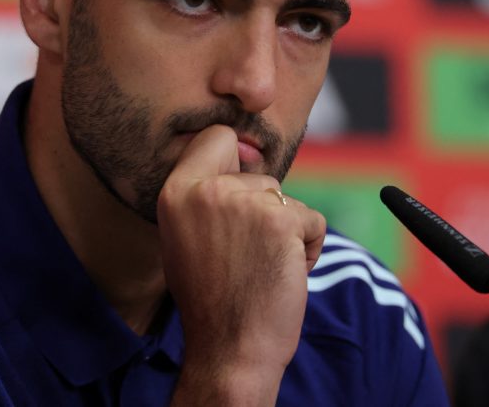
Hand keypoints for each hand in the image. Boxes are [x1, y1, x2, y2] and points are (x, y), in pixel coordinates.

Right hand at [158, 125, 325, 405]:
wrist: (230, 351)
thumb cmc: (213, 300)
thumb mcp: (186, 237)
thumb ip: (206, 196)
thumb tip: (243, 151)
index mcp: (175, 192)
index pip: (216, 138)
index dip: (234, 161)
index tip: (236, 198)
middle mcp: (206, 191)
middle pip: (258, 176)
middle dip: (264, 212)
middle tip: (245, 257)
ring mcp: (244, 203)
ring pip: (286, 199)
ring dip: (287, 232)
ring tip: (262, 268)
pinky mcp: (281, 220)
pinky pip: (313, 220)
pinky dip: (309, 247)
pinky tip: (284, 274)